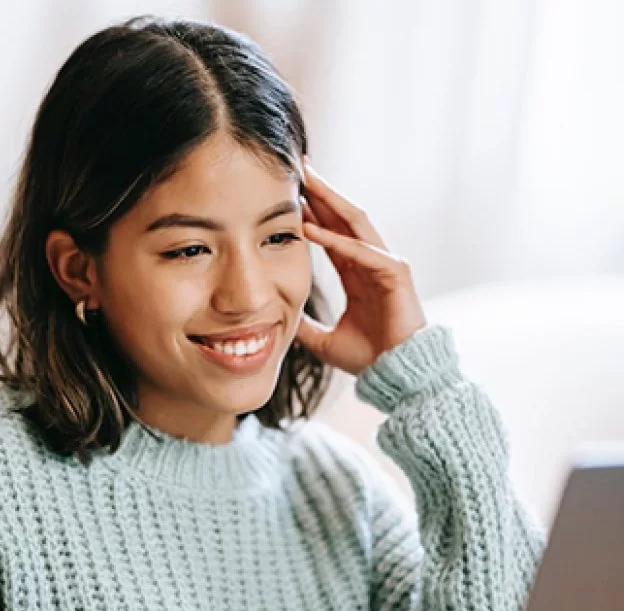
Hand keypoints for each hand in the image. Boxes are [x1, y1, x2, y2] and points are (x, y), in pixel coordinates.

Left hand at [296, 161, 426, 374]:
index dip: (312, 211)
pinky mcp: (396, 274)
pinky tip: (311, 228)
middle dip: (321, 191)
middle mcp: (373, 263)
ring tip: (306, 180)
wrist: (398, 376)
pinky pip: (362, 251)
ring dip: (330, 200)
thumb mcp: (325, 341)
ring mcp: (386, 265)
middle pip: (344, 218)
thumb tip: (281, 325)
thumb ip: (306, 328)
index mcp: (358, 274)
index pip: (333, 233)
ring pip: (355, 223)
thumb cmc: (370, 360)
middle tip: (298, 166)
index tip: (289, 192)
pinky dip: (337, 240)